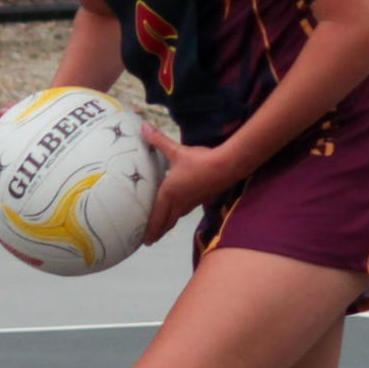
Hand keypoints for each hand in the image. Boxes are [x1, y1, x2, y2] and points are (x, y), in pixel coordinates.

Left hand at [140, 123, 231, 244]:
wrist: (225, 167)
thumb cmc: (199, 161)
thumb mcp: (176, 151)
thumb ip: (158, 140)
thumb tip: (143, 126)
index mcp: (168, 194)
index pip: (155, 216)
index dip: (149, 229)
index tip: (143, 240)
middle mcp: (178, 203)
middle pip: (165, 222)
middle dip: (156, 232)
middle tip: (147, 241)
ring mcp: (189, 204)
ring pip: (174, 219)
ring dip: (166, 226)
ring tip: (159, 232)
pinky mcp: (199, 200)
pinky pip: (182, 213)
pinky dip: (175, 217)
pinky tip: (177, 212)